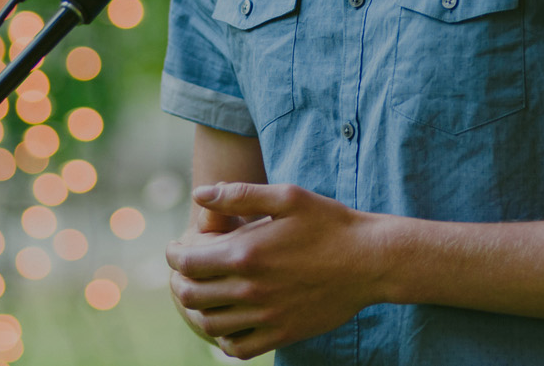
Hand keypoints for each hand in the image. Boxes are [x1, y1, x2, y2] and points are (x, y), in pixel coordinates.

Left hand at [165, 182, 385, 359]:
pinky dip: (224, 338)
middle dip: (179, 280)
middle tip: (187, 270)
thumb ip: (239, 194)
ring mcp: (266, 317)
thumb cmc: (329, 222)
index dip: (173, 254)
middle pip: (190, 296)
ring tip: (205, 293)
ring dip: (198, 309)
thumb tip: (199, 194)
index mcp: (246, 254)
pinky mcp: (282, 334)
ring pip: (209, 324)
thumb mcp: (287, 196)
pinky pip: (237, 348)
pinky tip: (230, 321)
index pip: (186, 262)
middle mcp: (251, 290)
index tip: (178, 247)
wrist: (370, 261)